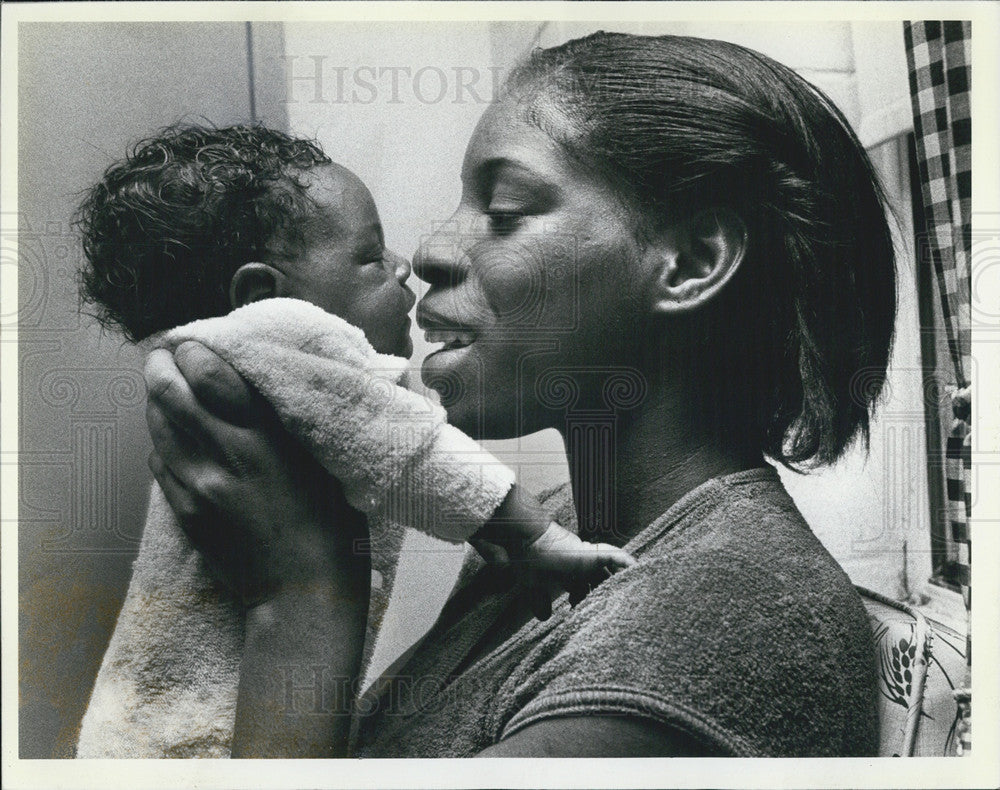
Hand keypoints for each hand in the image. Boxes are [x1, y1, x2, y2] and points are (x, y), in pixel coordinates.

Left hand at [145, 341, 368, 606]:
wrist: (303, 592)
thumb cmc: (331, 525)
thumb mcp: (322, 460)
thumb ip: (286, 422)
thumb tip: (260, 385)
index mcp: (266, 437)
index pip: (208, 374)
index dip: (193, 350)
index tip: (194, 342)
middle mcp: (224, 456)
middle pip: (169, 393)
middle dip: (161, 366)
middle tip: (164, 354)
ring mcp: (198, 487)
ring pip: (157, 427)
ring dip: (156, 402)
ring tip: (164, 388)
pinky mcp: (185, 512)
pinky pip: (160, 464)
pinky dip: (162, 443)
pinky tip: (173, 438)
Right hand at [516, 523, 635, 619]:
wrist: (528, 544)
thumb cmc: (529, 562)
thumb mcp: (534, 587)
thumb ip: (540, 602)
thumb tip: (544, 618)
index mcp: (572, 574)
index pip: (589, 591)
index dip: (592, 604)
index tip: (592, 620)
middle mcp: (584, 567)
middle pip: (604, 584)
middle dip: (610, 597)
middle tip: (616, 614)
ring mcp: (590, 560)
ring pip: (614, 572)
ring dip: (623, 583)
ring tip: (634, 599)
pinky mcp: (594, 554)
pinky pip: (618, 558)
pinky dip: (629, 565)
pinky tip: (638, 573)